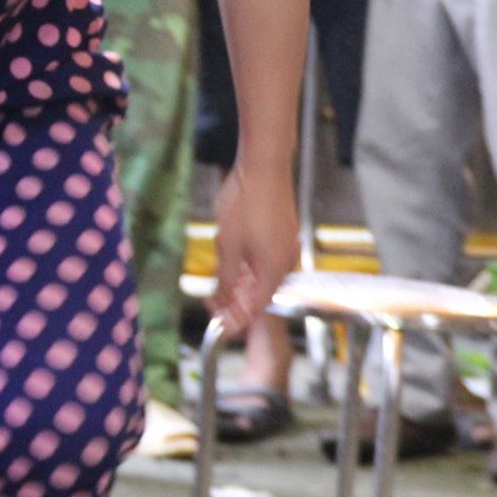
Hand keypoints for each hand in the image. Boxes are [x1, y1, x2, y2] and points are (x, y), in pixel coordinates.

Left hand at [210, 159, 297, 334]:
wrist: (265, 168)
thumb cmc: (246, 202)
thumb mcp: (228, 245)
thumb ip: (225, 278)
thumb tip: (221, 302)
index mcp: (273, 271)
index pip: (255, 308)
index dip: (237, 321)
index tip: (221, 328)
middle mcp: (284, 264)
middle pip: (260, 294)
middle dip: (236, 303)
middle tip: (211, 305)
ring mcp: (285, 248)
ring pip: (262, 277)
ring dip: (241, 284)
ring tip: (218, 285)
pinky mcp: (283, 235)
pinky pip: (266, 262)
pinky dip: (249, 269)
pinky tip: (232, 263)